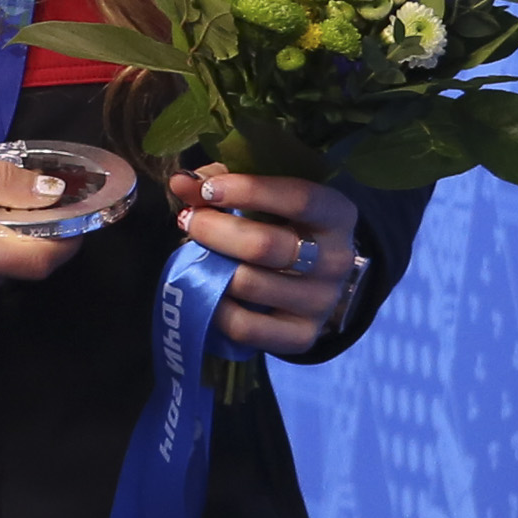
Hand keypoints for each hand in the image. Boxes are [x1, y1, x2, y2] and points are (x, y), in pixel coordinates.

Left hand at [166, 164, 364, 354]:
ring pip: (249, 285)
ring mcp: (321, 302)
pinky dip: (216, 306)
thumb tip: (181, 183)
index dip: (248, 190)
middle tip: (188, 220)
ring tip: (196, 251)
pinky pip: (245, 326)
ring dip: (210, 265)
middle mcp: (336, 260)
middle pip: (265, 246)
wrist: (313, 277)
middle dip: (214, 230)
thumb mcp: (262, 193)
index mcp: (336, 214)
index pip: (299, 199)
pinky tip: (208, 285)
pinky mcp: (302, 336)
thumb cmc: (281, 221)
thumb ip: (222, 181)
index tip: (207, 190)